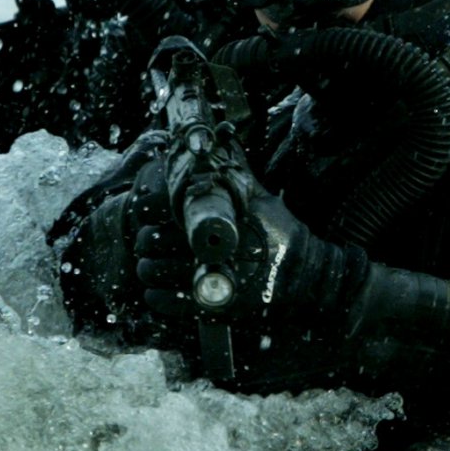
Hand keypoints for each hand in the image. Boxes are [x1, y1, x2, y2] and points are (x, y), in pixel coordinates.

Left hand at [135, 170, 358, 326]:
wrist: (304, 278)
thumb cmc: (283, 237)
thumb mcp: (263, 201)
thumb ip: (239, 178)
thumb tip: (228, 142)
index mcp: (216, 223)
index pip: (165, 212)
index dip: (149, 210)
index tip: (147, 211)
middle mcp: (208, 252)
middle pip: (153, 242)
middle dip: (145, 240)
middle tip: (146, 239)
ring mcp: (208, 282)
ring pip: (154, 273)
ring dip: (147, 268)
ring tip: (149, 264)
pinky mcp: (211, 307)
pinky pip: (168, 304)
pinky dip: (156, 296)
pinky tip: (156, 289)